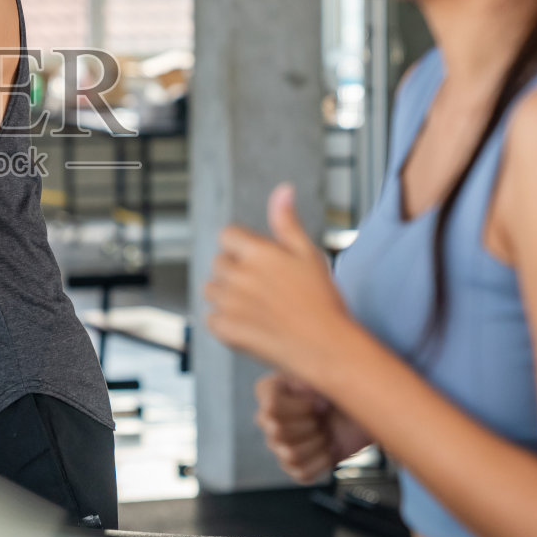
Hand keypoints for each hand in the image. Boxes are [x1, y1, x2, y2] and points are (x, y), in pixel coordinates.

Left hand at [204, 183, 355, 383]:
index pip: (227, 236)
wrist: (326, 347)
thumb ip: (287, 222)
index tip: (256, 261)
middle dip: (234, 270)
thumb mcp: (308, 253)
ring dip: (225, 294)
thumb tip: (283, 190)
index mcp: (257, 253)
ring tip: (255, 305)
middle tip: (262, 287)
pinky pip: (211, 319)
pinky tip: (249, 324)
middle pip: (218, 263)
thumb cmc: (322, 300)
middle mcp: (238, 276)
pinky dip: (224, 321)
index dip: (241, 247)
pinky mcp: (226, 330)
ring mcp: (229, 304)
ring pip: (211, 289)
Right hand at [256, 373, 372, 482]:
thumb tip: (289, 397)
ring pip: (290, 455)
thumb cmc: (344, 390)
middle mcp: (268, 418)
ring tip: (326, 432)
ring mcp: (279, 445)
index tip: (319, 400)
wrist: (364, 412)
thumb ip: (302, 379)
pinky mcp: (295, 467)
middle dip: (310, 425)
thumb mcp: (324, 373)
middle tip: (323, 416)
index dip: (301, 407)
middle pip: (278, 432)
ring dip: (317, 443)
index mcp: (270, 391)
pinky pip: (302, 472)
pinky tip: (328, 448)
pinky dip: (322, 461)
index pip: (271, 407)